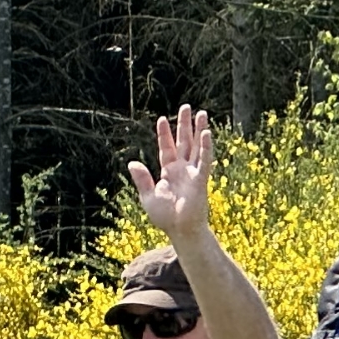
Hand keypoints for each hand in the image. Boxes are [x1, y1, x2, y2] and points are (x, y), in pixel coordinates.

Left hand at [128, 105, 215, 238]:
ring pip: (197, 146)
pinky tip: (206, 133)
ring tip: (202, 113)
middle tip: (186, 107)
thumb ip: (142, 179)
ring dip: (199, 130)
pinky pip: (204, 160)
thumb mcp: (148, 197)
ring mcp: (193, 172)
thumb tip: (132, 162)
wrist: (180, 230)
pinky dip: (206, 147)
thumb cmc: (165, 217)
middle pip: (184, 142)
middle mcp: (182, 169)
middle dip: (184, 125)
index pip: (166, 148)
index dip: (164, 134)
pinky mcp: (201, 179)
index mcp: (169, 172)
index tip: (162, 119)